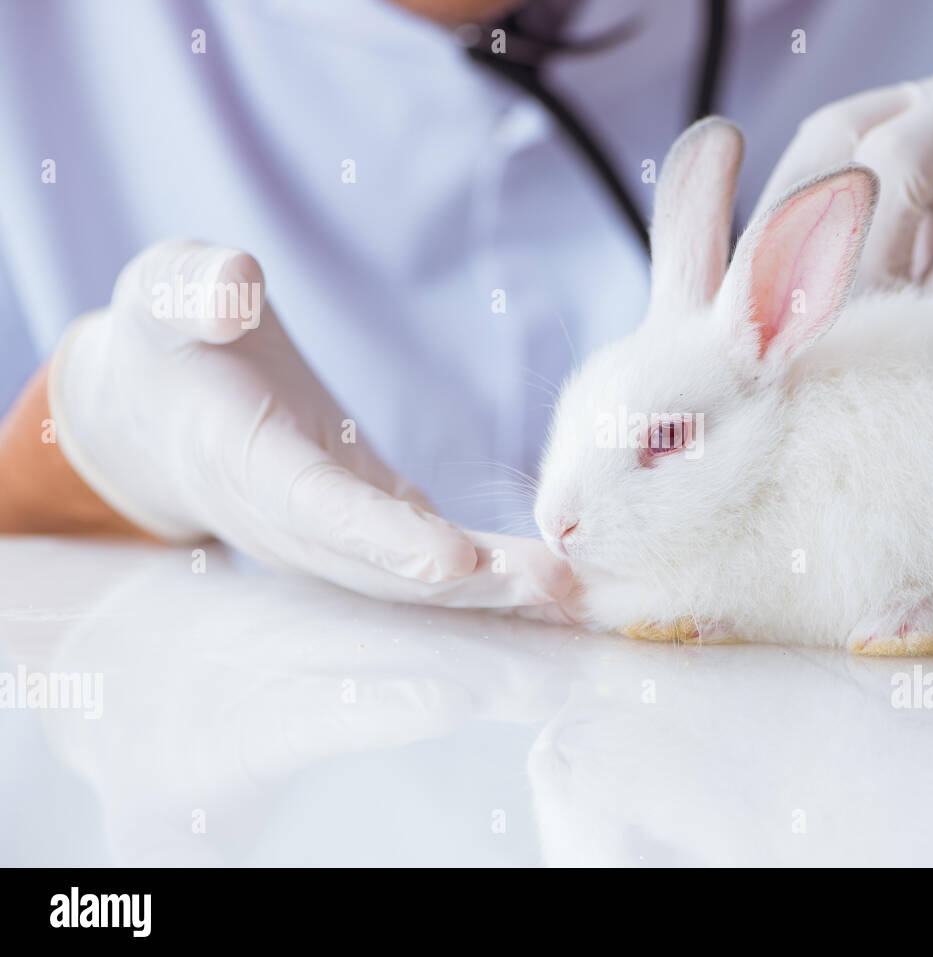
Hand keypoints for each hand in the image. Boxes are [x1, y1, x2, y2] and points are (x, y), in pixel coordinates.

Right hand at [47, 240, 573, 608]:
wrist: (158, 412)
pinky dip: (487, 574)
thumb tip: (233, 284)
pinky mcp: (367, 527)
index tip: (453, 559)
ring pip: (412, 578)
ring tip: (570, 589)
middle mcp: (292, 520)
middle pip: (384, 566)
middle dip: (468, 582)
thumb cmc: (169, 343)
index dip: (386, 539)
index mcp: (246, 461)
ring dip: (491, 589)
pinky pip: (428, 560)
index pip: (320, 508)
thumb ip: (193, 290)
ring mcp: (331, 535)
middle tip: (552, 581)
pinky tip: (551, 582)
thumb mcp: (163, 295)